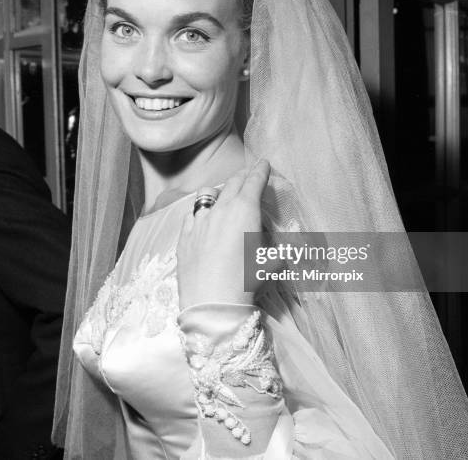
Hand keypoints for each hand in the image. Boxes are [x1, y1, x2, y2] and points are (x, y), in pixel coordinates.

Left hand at [176, 160, 270, 309]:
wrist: (211, 304)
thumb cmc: (247, 282)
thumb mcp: (271, 262)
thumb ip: (279, 246)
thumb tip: (285, 243)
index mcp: (245, 211)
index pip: (253, 182)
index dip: (260, 171)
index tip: (264, 163)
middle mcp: (220, 210)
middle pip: (232, 184)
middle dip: (242, 176)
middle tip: (249, 174)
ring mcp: (198, 222)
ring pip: (207, 195)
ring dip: (219, 190)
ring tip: (223, 194)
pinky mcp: (183, 236)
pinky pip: (191, 215)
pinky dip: (200, 211)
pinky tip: (202, 218)